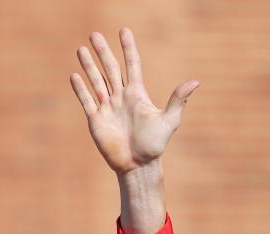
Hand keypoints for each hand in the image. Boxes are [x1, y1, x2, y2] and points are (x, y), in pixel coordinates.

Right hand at [70, 28, 197, 174]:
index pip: (132, 65)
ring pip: (96, 81)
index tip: (124, 31)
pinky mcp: (96, 119)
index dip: (128, 48)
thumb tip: (195, 82)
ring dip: (89, 65)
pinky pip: (87, 100)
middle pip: (111, 69)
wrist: (138, 165)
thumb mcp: (169, 120)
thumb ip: (178, 100)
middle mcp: (121, 98)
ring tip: (81, 49)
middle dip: (103, 52)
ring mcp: (108, 107)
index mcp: (137, 95)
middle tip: (95, 34)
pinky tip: (74, 76)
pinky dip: (81, 88)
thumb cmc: (155, 145)